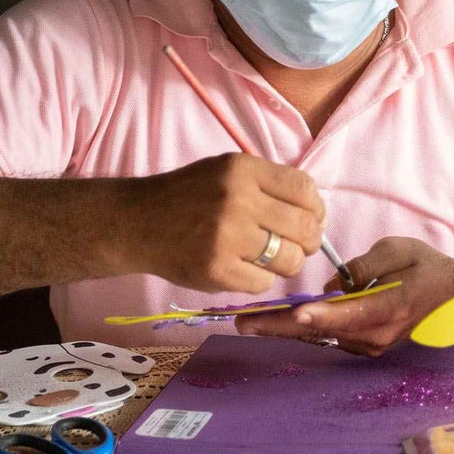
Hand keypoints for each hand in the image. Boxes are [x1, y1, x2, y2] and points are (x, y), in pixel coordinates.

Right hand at [130, 153, 324, 293]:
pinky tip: (245, 268)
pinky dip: (261, 279)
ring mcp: (226, 237)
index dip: (317, 209)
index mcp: (243, 170)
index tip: (312, 219)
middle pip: (304, 227)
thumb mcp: (228, 171)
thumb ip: (269, 184)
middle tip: (299, 245)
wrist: (136, 222)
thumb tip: (315, 214)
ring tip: (273, 259)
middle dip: (309, 241)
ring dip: (288, 263)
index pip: (304, 189)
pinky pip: (263, 283)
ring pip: (289, 259)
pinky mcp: (216, 270)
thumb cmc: (189, 195)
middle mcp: (237, 200)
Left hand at [235, 237, 453, 355]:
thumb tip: (333, 285)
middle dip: (282, 326)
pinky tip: (277, 320)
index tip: (294, 312)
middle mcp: (377, 334)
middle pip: (324, 331)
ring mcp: (371, 344)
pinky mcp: (365, 344)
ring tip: (252, 320)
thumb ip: (364, 267)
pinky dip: (305, 327)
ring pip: (323, 335)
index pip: (349, 314)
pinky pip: (331, 335)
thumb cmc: (426, 266)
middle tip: (244, 322)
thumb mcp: (399, 250)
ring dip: (288, 327)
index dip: (320, 314)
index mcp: (390, 308)